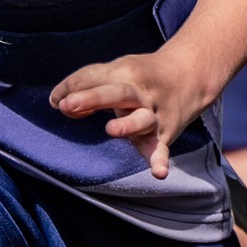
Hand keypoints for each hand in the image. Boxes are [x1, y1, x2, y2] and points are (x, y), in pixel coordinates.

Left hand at [51, 45, 212, 179]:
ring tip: (111, 129)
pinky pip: (161, 148)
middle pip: (117, 93)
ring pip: (142, 119)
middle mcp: (140, 93)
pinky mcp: (164, 134)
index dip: (71, 88)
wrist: (189, 75)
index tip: (56, 100)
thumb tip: (58, 104)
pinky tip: (158, 173)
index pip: (93, 78)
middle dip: (92, 97)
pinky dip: (161, 160)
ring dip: (127, 125)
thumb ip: (86, 85)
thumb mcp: (115, 72)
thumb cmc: (141, 76)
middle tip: (68, 105)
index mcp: (124, 74)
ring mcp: (154, 114)